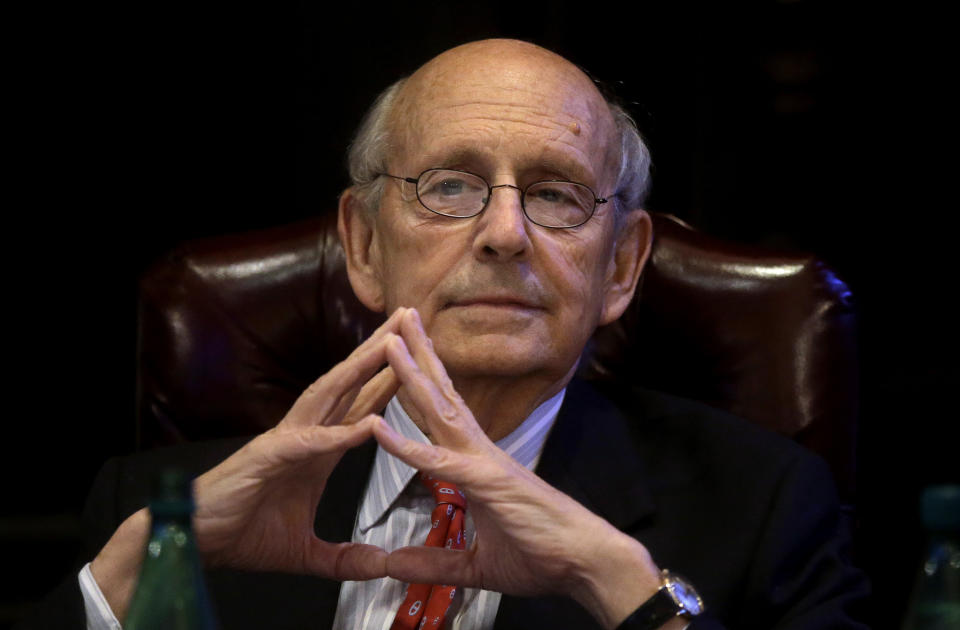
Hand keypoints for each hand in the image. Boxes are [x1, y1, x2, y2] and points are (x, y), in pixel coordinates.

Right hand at [92, 308, 410, 619]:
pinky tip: (366, 424)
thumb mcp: (308, 553)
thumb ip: (345, 558)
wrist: (194, 541)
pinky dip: (338, 433)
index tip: (419, 357)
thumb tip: (380, 565)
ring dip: (360, 369)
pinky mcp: (267, 459)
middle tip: (410, 319)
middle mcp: (305, 436)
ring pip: (329, 396)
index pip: (361, 406)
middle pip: (349, 385)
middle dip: (380, 352)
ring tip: (389, 343)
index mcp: (318, 450)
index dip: (389, 379)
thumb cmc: (243, 533)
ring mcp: (285, 442)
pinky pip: (308, 443)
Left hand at [373, 309, 666, 628]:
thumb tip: (392, 565)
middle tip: (396, 317)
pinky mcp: (486, 481)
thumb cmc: (541, 556)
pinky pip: (439, 461)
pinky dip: (406, 445)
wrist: (586, 563)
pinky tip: (377, 426)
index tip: (403, 354)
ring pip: (440, 409)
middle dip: (418, 355)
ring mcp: (484, 462)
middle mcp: (480, 452)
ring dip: (412, 373)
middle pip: (441, 395)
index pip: (443, 415)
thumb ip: (432, 564)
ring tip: (389, 338)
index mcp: (477, 463)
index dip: (422, 384)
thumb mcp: (474, 565)